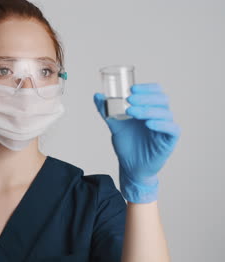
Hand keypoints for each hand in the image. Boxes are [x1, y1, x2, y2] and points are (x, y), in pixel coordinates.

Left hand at [93, 83, 180, 202]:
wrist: (129, 166)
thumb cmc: (127, 144)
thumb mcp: (115, 125)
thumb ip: (107, 110)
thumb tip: (97, 95)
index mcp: (149, 109)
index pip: (155, 92)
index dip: (147, 88)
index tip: (131, 88)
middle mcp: (160, 116)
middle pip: (161, 99)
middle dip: (145, 97)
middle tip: (130, 99)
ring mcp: (165, 128)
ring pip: (165, 113)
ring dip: (148, 110)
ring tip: (131, 112)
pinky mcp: (169, 140)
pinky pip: (172, 129)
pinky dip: (161, 124)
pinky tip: (148, 124)